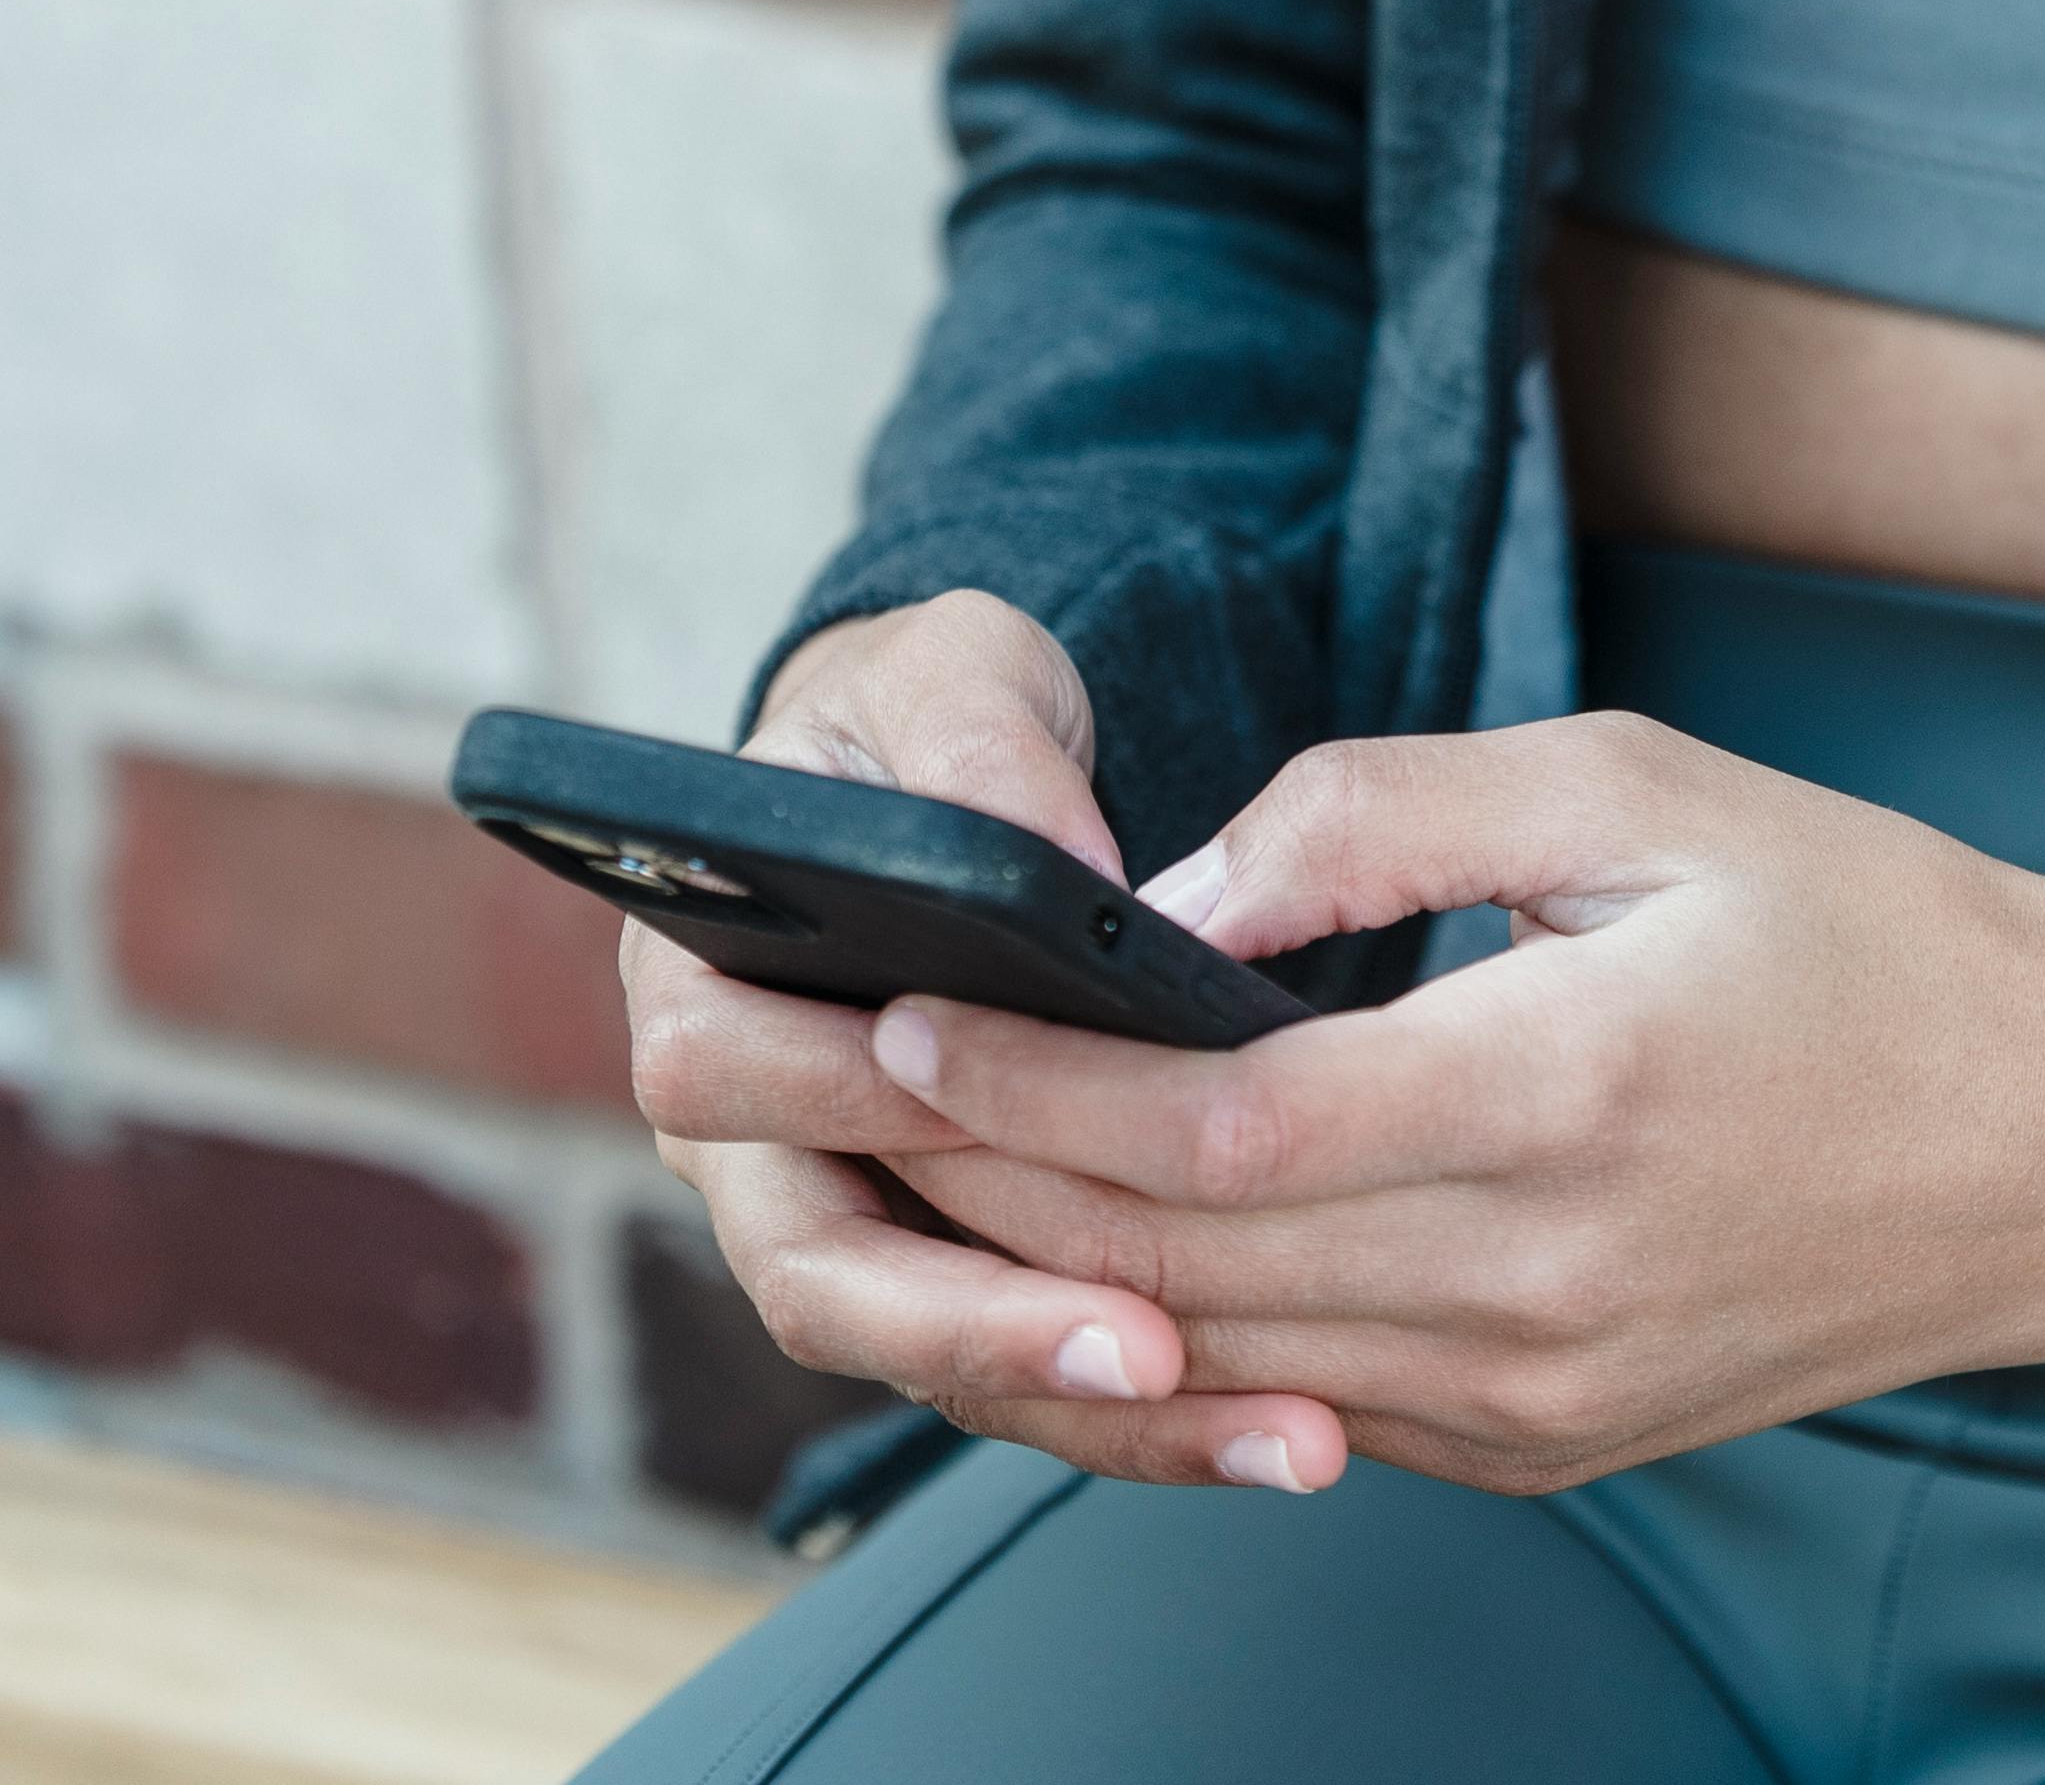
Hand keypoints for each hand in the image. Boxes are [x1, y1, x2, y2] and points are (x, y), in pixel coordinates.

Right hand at [621, 591, 1350, 1496]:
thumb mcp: (948, 673)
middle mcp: (752, 1137)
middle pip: (824, 1280)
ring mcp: (851, 1220)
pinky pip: (1024, 1368)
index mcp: (700, 978)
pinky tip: (1284, 1425)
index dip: (855, 1113)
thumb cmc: (927, 720)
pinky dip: (1145, 1412)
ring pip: (938, 1358)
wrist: (946, 780)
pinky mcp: (954, 1269)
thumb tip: (1058, 865)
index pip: (730, 1083)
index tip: (1005, 1129)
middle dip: (986, 1327)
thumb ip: (979, 746)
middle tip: (1148, 1352)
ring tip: (1277, 1430)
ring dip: (1095, 1408)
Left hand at [832, 706, 2044, 1495]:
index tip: (901, 1001)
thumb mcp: (1640, 783)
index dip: (1039, 1080)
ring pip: (1223, 1349)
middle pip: (1182, 1261)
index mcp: (1565, 1099)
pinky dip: (1182, 1323)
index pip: (1223, 1132)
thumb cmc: (1867, 924)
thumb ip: (1390, 815)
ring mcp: (1539, 1397)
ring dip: (1050, 1264)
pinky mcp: (1547, 1445)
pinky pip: (1313, 1393)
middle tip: (825, 1083)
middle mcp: (1539, 1286)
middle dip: (982, 1173)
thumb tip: (1174, 889)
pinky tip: (1085, 1241)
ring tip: (906, 1158)